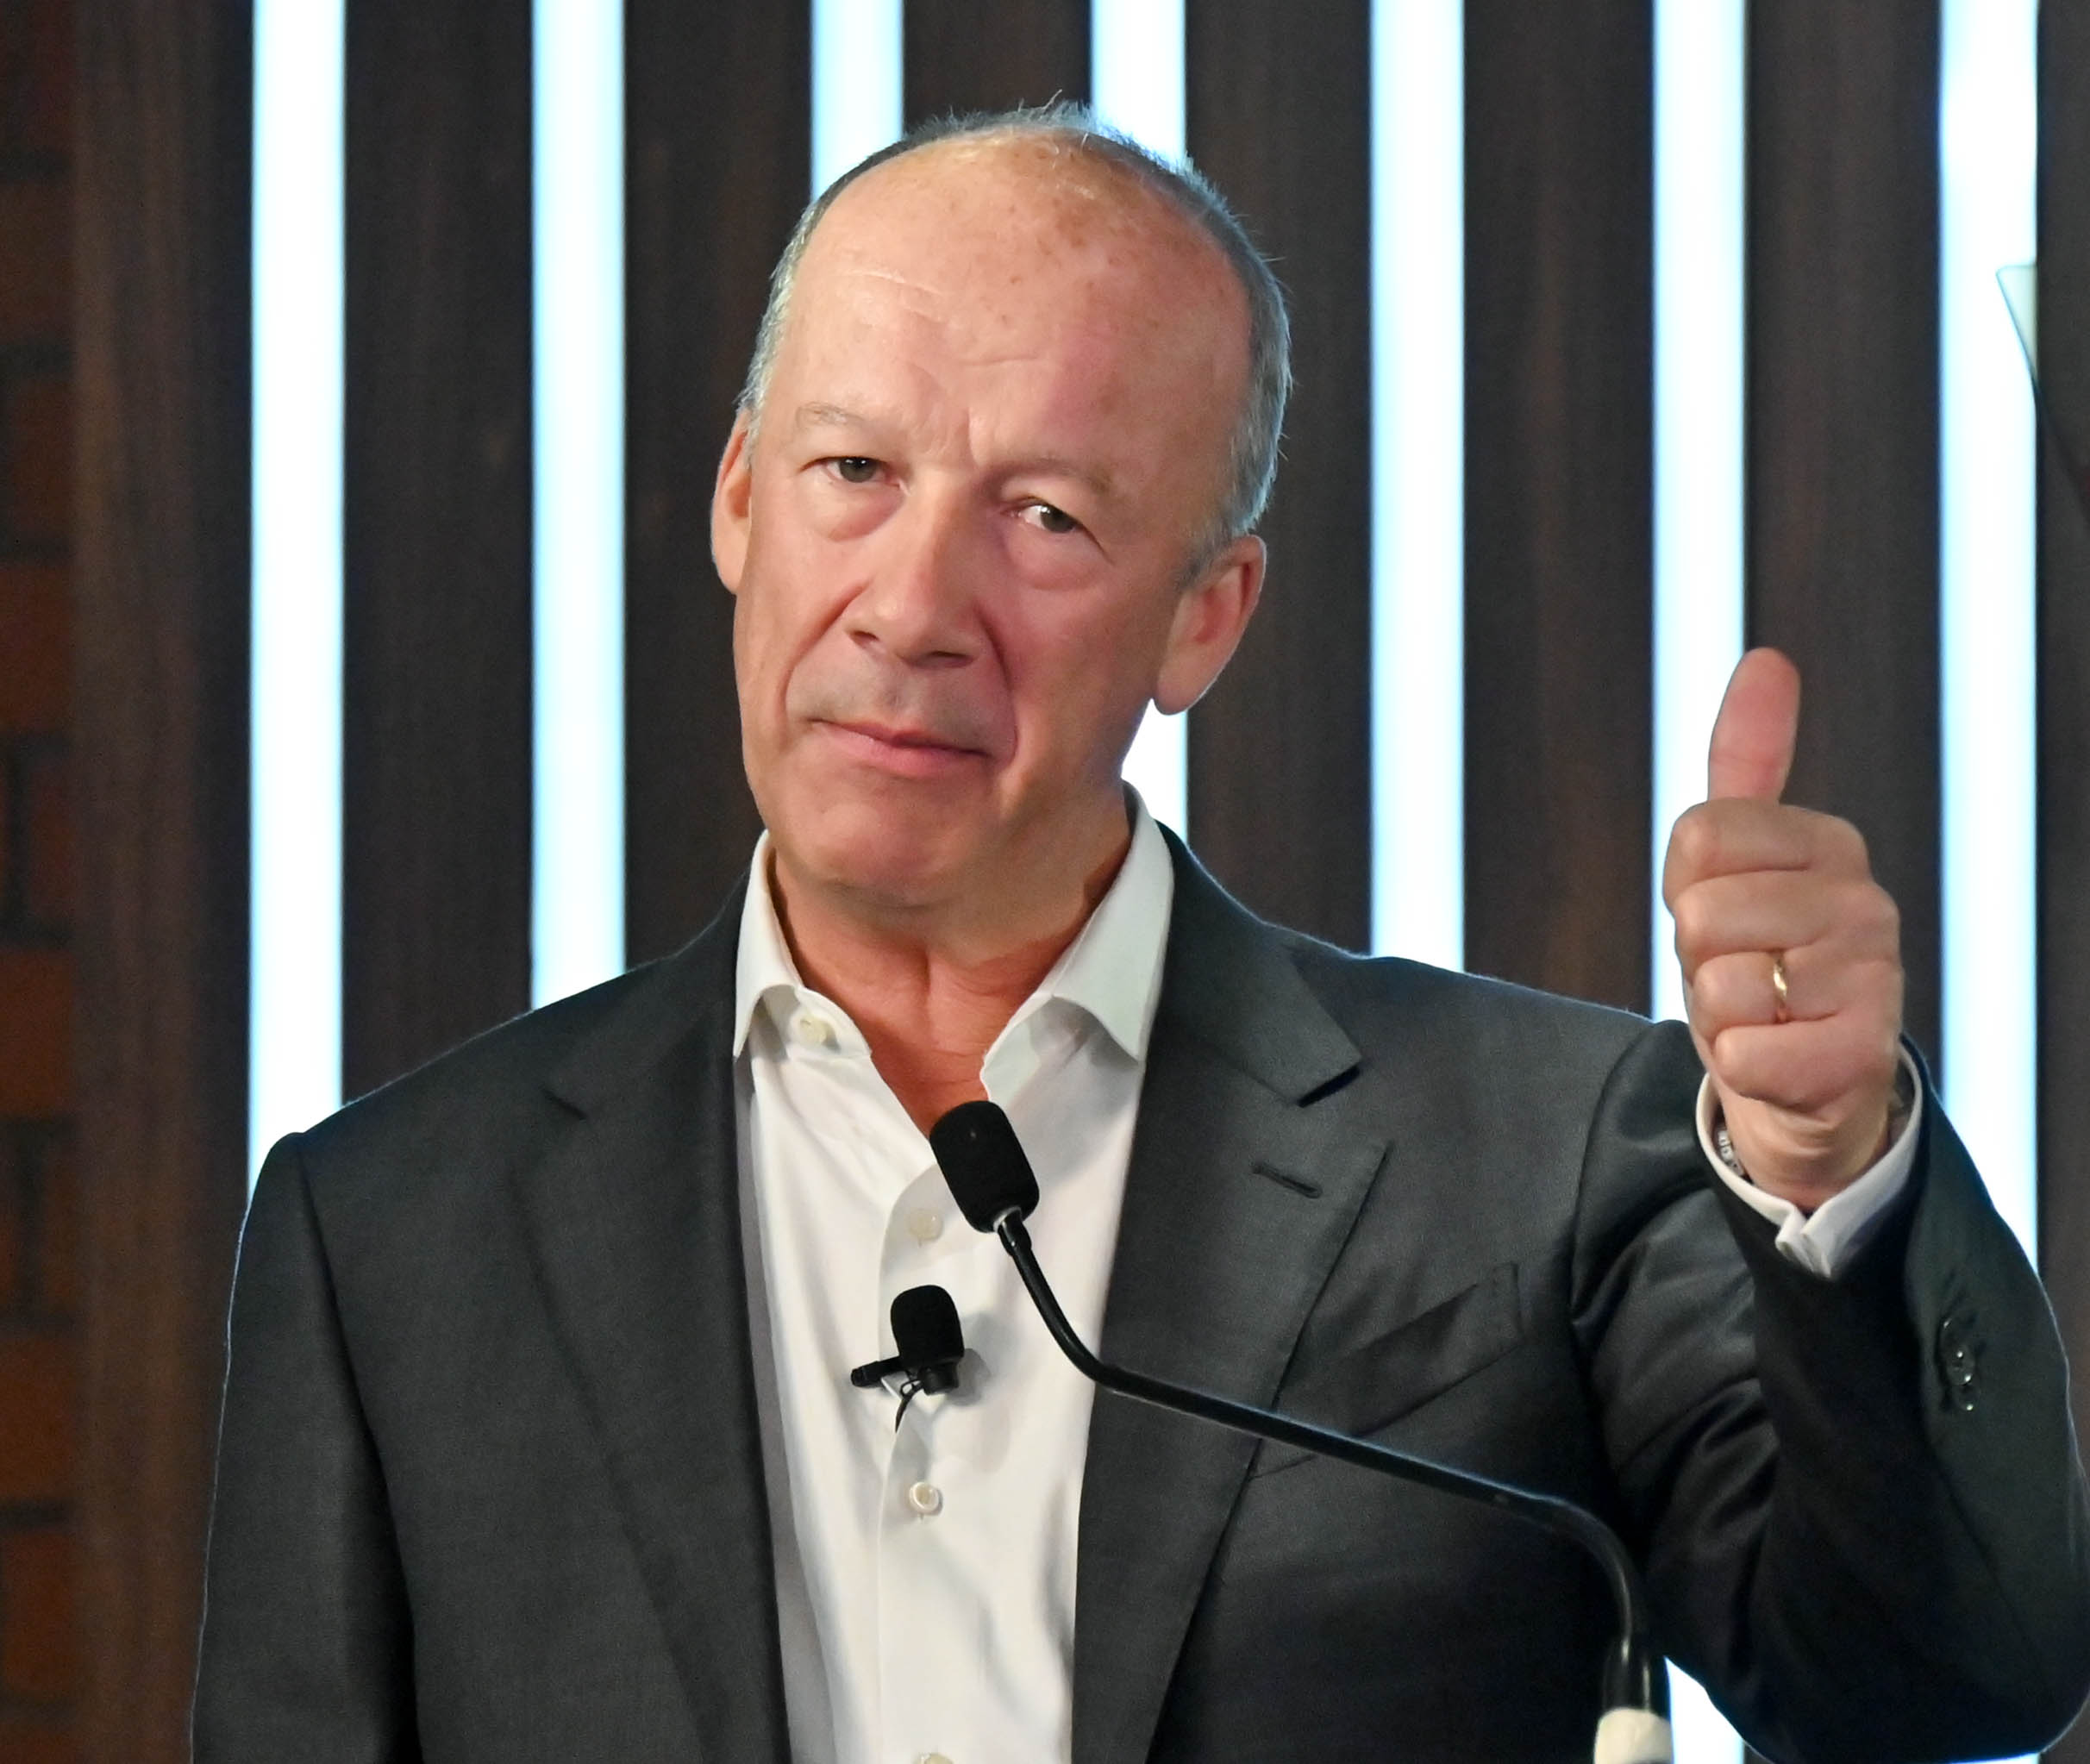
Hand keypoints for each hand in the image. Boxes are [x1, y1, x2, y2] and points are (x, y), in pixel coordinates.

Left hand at [1661, 649, 1904, 1209]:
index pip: (1698, 838)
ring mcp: (1872, 978)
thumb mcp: (1738, 856)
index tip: (1723, 908)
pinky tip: (1778, 1056)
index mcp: (1829, 841)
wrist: (1804, 1074)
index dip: (1687, 886)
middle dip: (1699, 955)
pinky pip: (1743, 1051)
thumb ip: (1748, 758)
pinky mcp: (1858, 1054)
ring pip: (1721, 982)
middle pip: (1703, 912)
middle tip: (1741, 970)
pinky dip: (1739, 1064)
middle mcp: (1864, 901)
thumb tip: (1768, 657)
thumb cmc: (1759, 954)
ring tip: (1763, 1012)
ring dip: (1719, 1010)